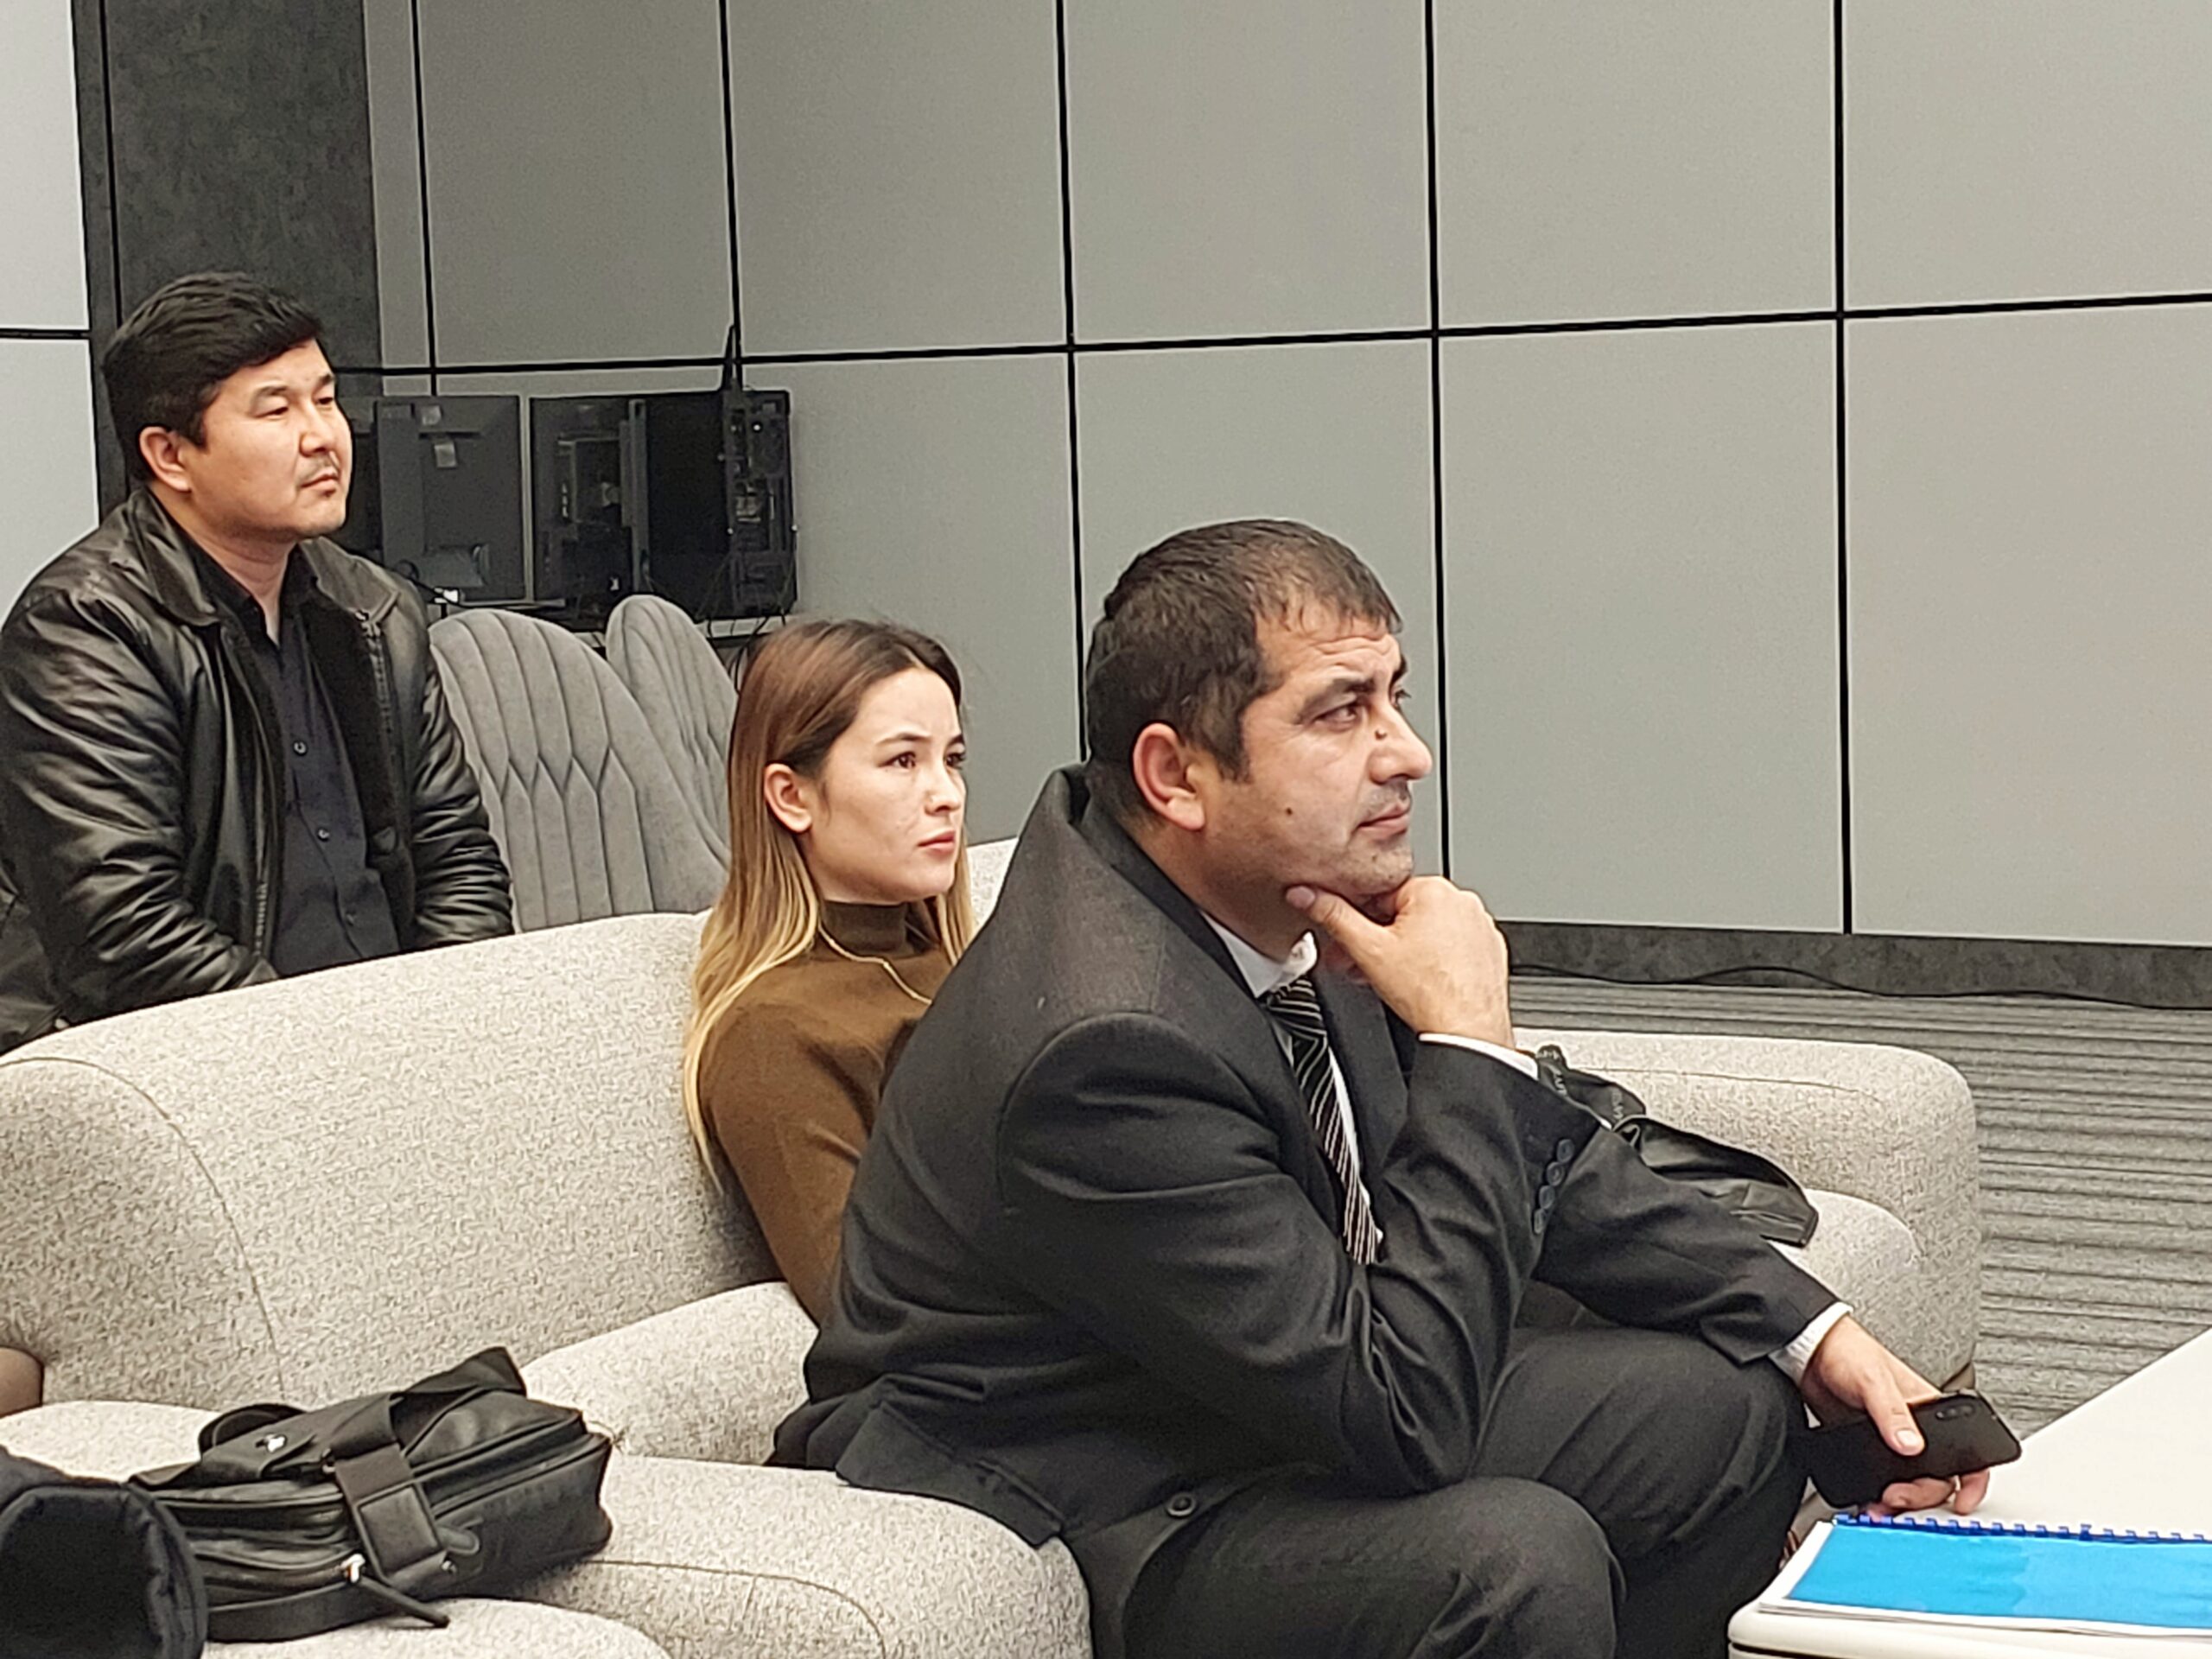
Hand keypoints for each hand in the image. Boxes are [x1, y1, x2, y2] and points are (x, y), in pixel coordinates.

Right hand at [1288, 877, 1512, 1047]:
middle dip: (1379, 940)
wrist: (1467, 1031)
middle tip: (1366, 965)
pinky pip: (1453, 945)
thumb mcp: (1367, 950)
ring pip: (1428, 929)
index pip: (1380, 894)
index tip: (1351, 942)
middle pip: (1404, 913)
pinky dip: (1435, 959)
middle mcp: (1462, 901)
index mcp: (1433, 889)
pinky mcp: (1489, 948)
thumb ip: (1332, 916)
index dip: (1358, 922)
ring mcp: (1480, 925)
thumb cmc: (1429, 994)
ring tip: (1395, 978)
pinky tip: (1422, 981)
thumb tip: (1307, 895)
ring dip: (1405, 950)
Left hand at [1799, 1315, 1989, 1516]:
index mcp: (1928, 1410)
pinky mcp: (1867, 1448)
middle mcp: (1914, 1429)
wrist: (1810, 1353)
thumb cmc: (1849, 1352)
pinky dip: (1876, 1494)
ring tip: (1880, 1507)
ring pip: (1909, 1482)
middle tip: (1896, 1497)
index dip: (1972, 1480)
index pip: (1966, 1450)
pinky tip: (1867, 1499)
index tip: (1964, 1502)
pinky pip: (1880, 1479)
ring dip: (1899, 1501)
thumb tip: (1911, 1445)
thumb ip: (1893, 1412)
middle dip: (1921, 1495)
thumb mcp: (1874, 1380)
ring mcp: (1891, 1440)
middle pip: (1936, 1477)